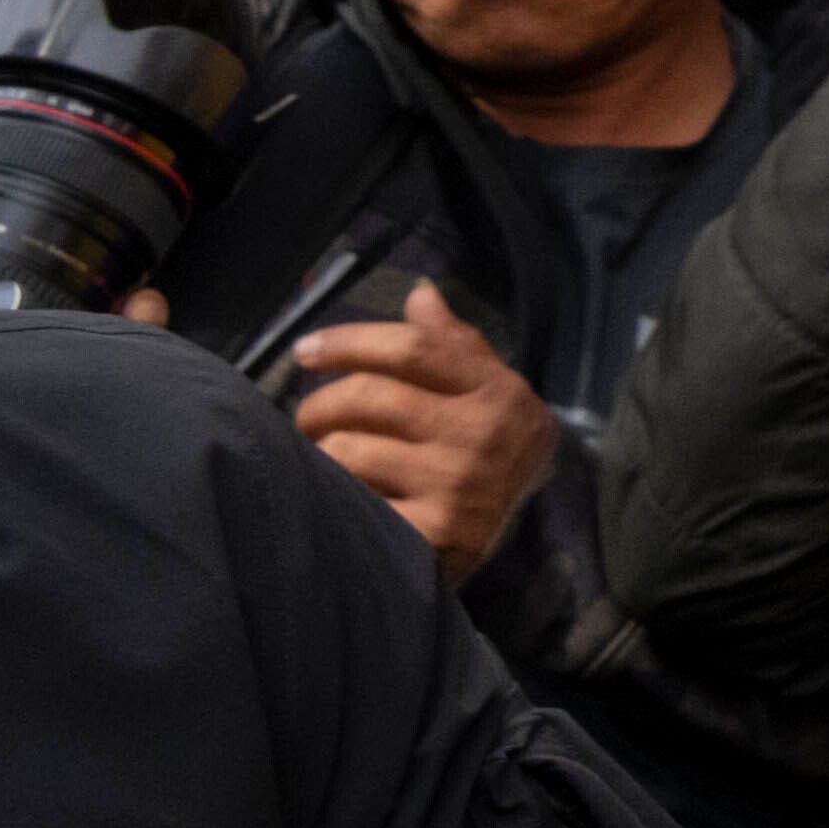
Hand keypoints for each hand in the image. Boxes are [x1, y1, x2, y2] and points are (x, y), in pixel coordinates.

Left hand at [295, 281, 559, 576]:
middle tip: (308, 418)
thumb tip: (419, 294)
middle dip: (319, 404)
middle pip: (368, 396)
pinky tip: (338, 495)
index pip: (413, 348)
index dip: (349, 341)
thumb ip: (453, 344)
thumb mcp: (487, 390)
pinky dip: (333, 495)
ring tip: (322, 458)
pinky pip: (350, 501)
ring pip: (347, 450)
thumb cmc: (490, 446)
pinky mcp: (432, 533)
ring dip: (319, 452)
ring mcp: (455, 485)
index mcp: (494, 391)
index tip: (305, 350)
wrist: (523, 531)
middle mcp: (478, 435)